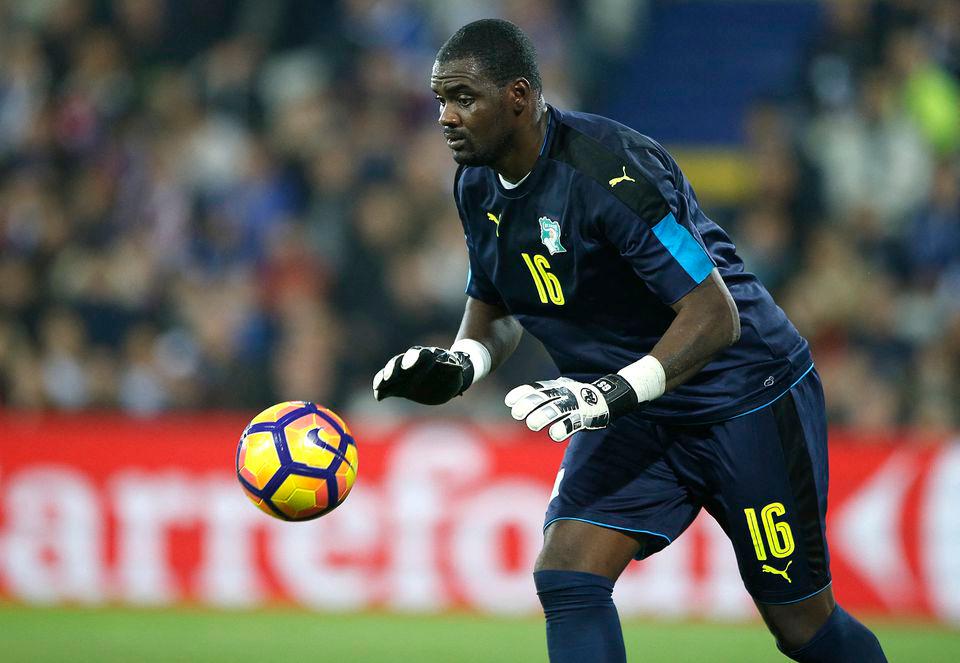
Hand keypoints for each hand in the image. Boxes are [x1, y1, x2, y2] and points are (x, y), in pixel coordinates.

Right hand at [373, 346, 474, 404]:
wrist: (444, 382)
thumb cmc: (451, 376)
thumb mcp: (455, 374)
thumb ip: (453, 370)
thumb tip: (457, 367)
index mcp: (428, 356)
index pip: (419, 356)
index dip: (412, 361)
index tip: (407, 368)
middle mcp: (412, 362)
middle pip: (399, 360)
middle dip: (393, 368)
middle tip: (389, 377)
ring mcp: (403, 373)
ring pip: (390, 371)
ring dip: (384, 378)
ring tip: (378, 386)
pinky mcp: (398, 385)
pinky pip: (386, 385)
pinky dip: (381, 389)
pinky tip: (378, 396)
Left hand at [505, 375, 637, 441]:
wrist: (607, 398)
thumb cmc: (576, 397)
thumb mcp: (558, 392)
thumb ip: (540, 396)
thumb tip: (513, 403)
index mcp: (556, 387)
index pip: (537, 388)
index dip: (523, 394)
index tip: (509, 401)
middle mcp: (564, 393)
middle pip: (544, 397)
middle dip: (529, 404)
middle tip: (516, 413)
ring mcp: (575, 404)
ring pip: (558, 409)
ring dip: (544, 416)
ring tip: (532, 424)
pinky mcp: (585, 417)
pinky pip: (573, 422)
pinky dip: (563, 428)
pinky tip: (553, 434)